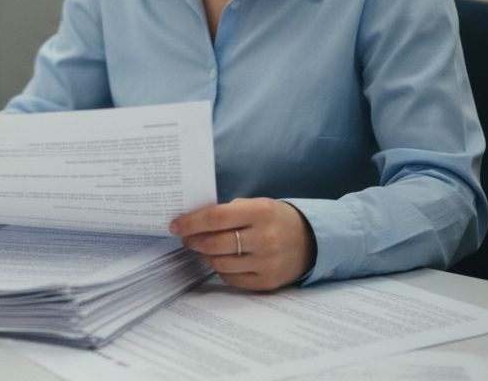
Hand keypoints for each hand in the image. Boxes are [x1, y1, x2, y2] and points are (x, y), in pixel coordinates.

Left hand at [169, 198, 316, 290]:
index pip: (215, 217)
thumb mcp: (257, 204)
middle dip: (193, 240)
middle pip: (214, 243)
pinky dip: (220, 269)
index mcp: (261, 213)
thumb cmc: (276, 219)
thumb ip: (228, 211)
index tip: (175, 225)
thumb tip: (193, 221)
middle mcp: (265, 238)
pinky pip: (231, 279)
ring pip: (219, 263)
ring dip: (205, 256)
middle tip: (185, 238)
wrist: (312, 240)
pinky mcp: (267, 282)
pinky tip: (221, 260)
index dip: (191, 222)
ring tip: (203, 248)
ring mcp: (267, 263)